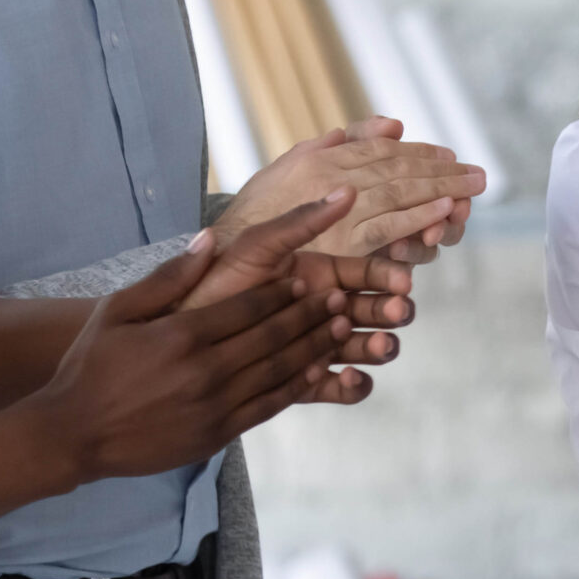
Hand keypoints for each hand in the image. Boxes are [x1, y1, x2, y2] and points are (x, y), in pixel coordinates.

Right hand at [26, 207, 357, 481]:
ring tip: (342, 327)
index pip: (248, 307)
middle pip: (273, 336)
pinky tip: (320, 370)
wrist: (72, 434)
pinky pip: (270, 404)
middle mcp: (204, 369)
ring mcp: (214, 404)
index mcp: (181, 335)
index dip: (283, 293)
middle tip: (340, 298)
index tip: (307, 279)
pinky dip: (299, 385)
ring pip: (280, 370)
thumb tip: (209, 239)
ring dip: (315, 347)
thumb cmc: (90, 367)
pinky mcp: (219, 432)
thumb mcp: (116, 312)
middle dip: (310, 315)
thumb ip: (167, 278)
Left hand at [181, 189, 412, 404]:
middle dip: (390, 312)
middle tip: (394, 313)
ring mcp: (316, 347)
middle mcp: (322, 311)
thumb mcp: (257, 247)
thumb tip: (347, 190)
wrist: (174, 341)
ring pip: (365, 348)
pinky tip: (347, 378)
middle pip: (374, 312)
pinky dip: (354, 385)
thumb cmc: (213, 287)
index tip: (403, 281)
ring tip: (378, 347)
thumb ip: (301, 222)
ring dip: (379, 346)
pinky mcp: (306, 383)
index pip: (367, 274)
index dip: (389, 277)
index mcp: (318, 276)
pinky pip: (342, 388)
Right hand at [213, 116, 487, 263]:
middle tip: (477, 175)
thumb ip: (339, 143)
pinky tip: (443, 211)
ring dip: (440, 189)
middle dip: (441, 172)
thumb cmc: (257, 213)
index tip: (449, 158)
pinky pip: (388, 227)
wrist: (222, 255)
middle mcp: (332, 179)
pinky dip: (418, 217)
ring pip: (400, 195)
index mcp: (322, 159)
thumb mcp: (290, 166)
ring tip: (471, 188)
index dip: (419, 154)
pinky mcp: (342, 244)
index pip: (382, 153)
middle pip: (399, 171)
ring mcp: (338, 211)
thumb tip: (392, 123)